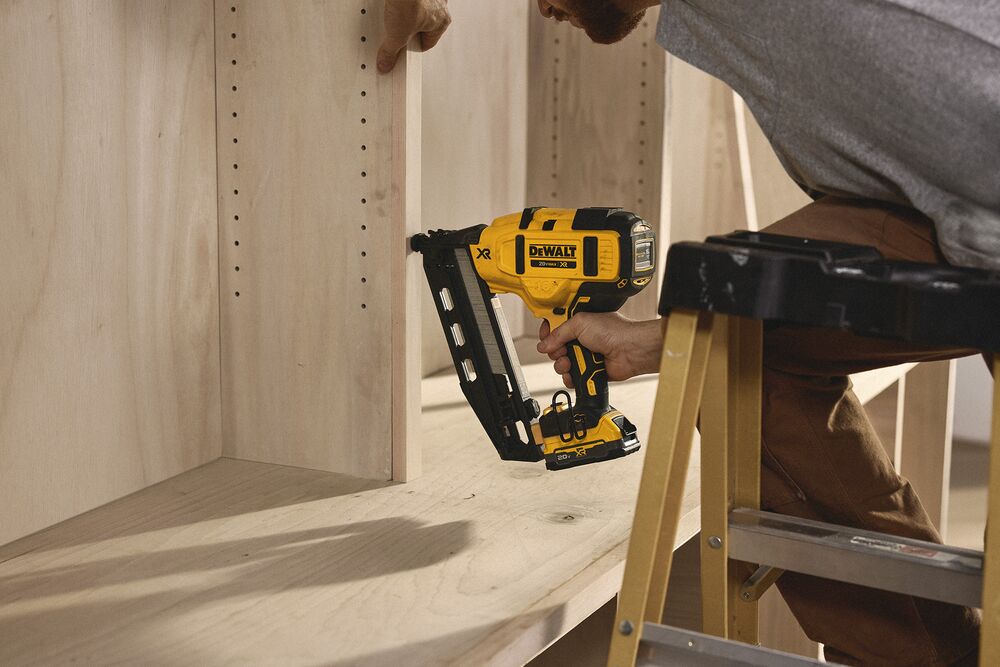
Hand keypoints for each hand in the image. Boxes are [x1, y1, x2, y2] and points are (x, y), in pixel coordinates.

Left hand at [378, 0, 450, 72]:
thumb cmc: (410, 0)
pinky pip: (408, 0)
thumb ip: (391, 51)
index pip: (427, 44)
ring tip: (391, 16)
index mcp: (442, 21)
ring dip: (403, 15)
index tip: (402, 53)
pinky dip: (399, 2)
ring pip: (415, 11)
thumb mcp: (397, 34)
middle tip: (395, 35)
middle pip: (420, 27)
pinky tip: (390, 4)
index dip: (412, 50)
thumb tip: (386, 62)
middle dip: (407, 32)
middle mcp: (439, 6)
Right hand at [536, 313, 664, 388]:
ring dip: (562, 365)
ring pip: (561, 364)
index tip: (544, 336)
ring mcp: (584, 355)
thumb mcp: (580, 323)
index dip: (547, 332)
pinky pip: (571, 378)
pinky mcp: (588, 371)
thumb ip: (558, 333)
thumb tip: (544, 344)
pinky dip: (570, 377)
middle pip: (555, 348)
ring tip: (569, 362)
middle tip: (561, 350)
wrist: (630, 350)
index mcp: (578, 323)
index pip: (555, 327)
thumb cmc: (614, 331)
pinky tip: (575, 373)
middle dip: (554, 351)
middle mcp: (581, 339)